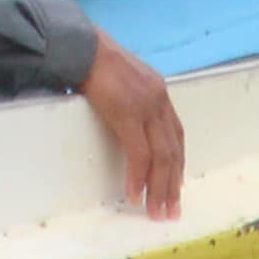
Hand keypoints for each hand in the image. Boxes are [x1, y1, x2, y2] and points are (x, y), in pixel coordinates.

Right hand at [78, 34, 185, 221]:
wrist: (81, 46)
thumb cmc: (95, 61)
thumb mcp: (124, 80)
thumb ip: (133, 100)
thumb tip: (129, 123)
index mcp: (159, 93)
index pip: (176, 136)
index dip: (177, 164)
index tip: (176, 186)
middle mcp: (159, 101)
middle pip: (173, 151)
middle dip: (173, 184)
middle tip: (171, 212)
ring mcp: (146, 108)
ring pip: (161, 157)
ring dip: (160, 188)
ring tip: (157, 212)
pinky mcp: (128, 115)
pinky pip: (139, 154)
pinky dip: (139, 177)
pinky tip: (135, 195)